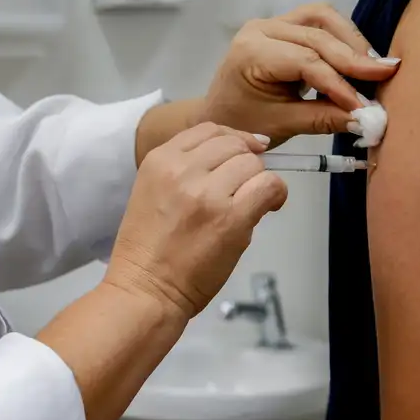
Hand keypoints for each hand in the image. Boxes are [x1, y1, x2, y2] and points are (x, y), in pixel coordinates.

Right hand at [104, 123, 287, 318]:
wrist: (144, 290)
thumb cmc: (147, 252)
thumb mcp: (152, 193)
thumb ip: (184, 171)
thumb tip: (233, 158)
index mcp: (159, 161)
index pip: (207, 129)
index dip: (233, 137)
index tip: (245, 150)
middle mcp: (182, 170)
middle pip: (234, 145)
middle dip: (246, 162)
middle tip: (246, 186)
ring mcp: (207, 193)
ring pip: (253, 164)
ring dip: (257, 181)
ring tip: (251, 203)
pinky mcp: (231, 217)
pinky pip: (269, 186)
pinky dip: (275, 195)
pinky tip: (269, 207)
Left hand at [200, 3, 400, 146]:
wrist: (218, 115)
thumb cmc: (243, 123)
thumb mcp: (282, 125)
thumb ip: (324, 119)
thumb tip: (368, 119)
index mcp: (251, 52)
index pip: (306, 61)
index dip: (340, 83)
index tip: (365, 105)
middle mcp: (261, 29)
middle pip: (317, 33)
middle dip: (353, 57)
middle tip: (385, 76)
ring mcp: (271, 23)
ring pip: (322, 18)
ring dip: (351, 41)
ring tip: (373, 68)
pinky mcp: (283, 26)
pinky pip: (319, 22)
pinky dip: (341, 39)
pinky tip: (357, 62)